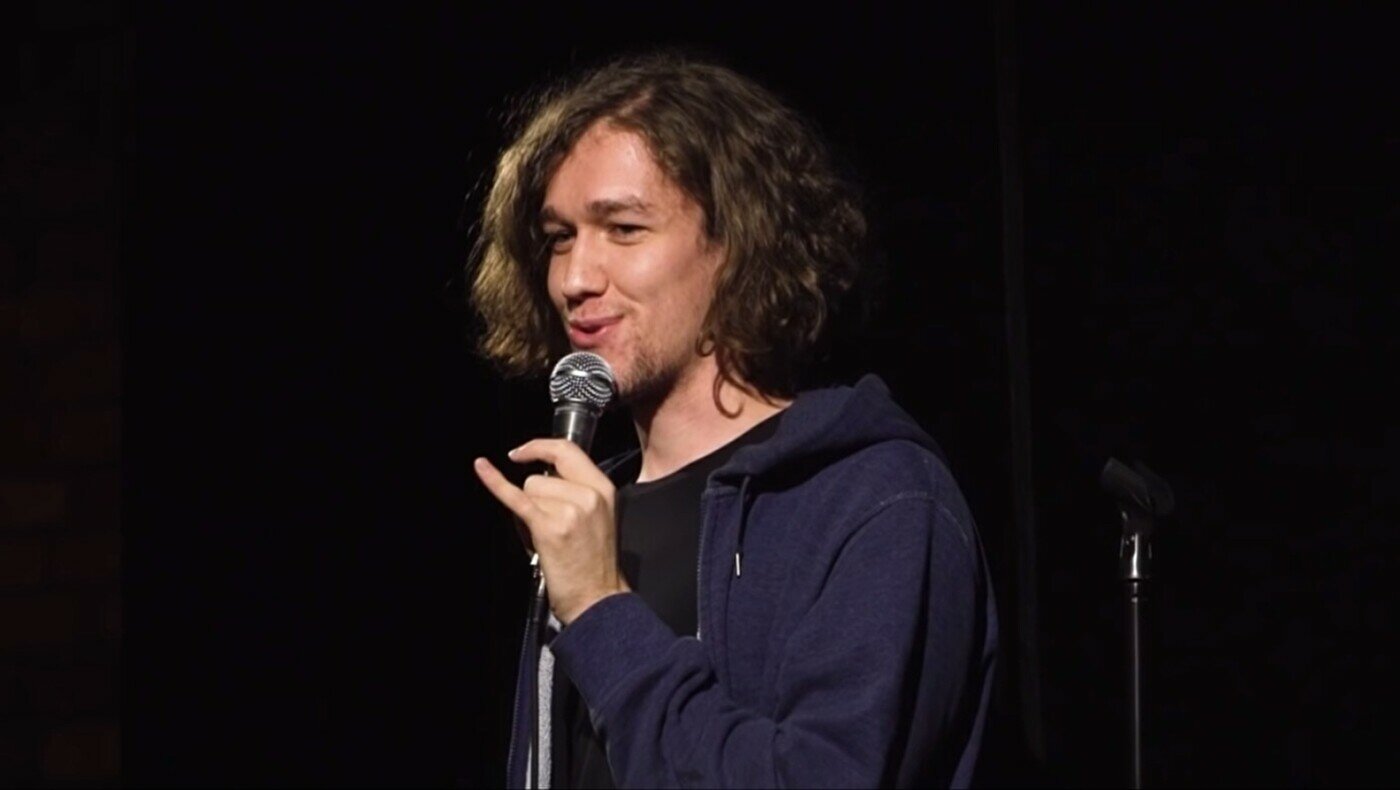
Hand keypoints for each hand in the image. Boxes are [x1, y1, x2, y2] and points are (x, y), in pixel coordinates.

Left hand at [473, 439, 629, 624]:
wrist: (598, 599)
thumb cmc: (594, 566)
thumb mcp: (598, 517)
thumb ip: (577, 492)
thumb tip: (543, 478)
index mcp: (603, 489)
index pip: (567, 450)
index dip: (540, 447)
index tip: (521, 452)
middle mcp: (588, 494)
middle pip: (541, 475)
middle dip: (535, 497)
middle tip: (546, 524)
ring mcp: (569, 509)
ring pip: (529, 491)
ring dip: (530, 512)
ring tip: (546, 538)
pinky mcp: (548, 527)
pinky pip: (515, 497)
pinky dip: (495, 482)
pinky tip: (481, 468)